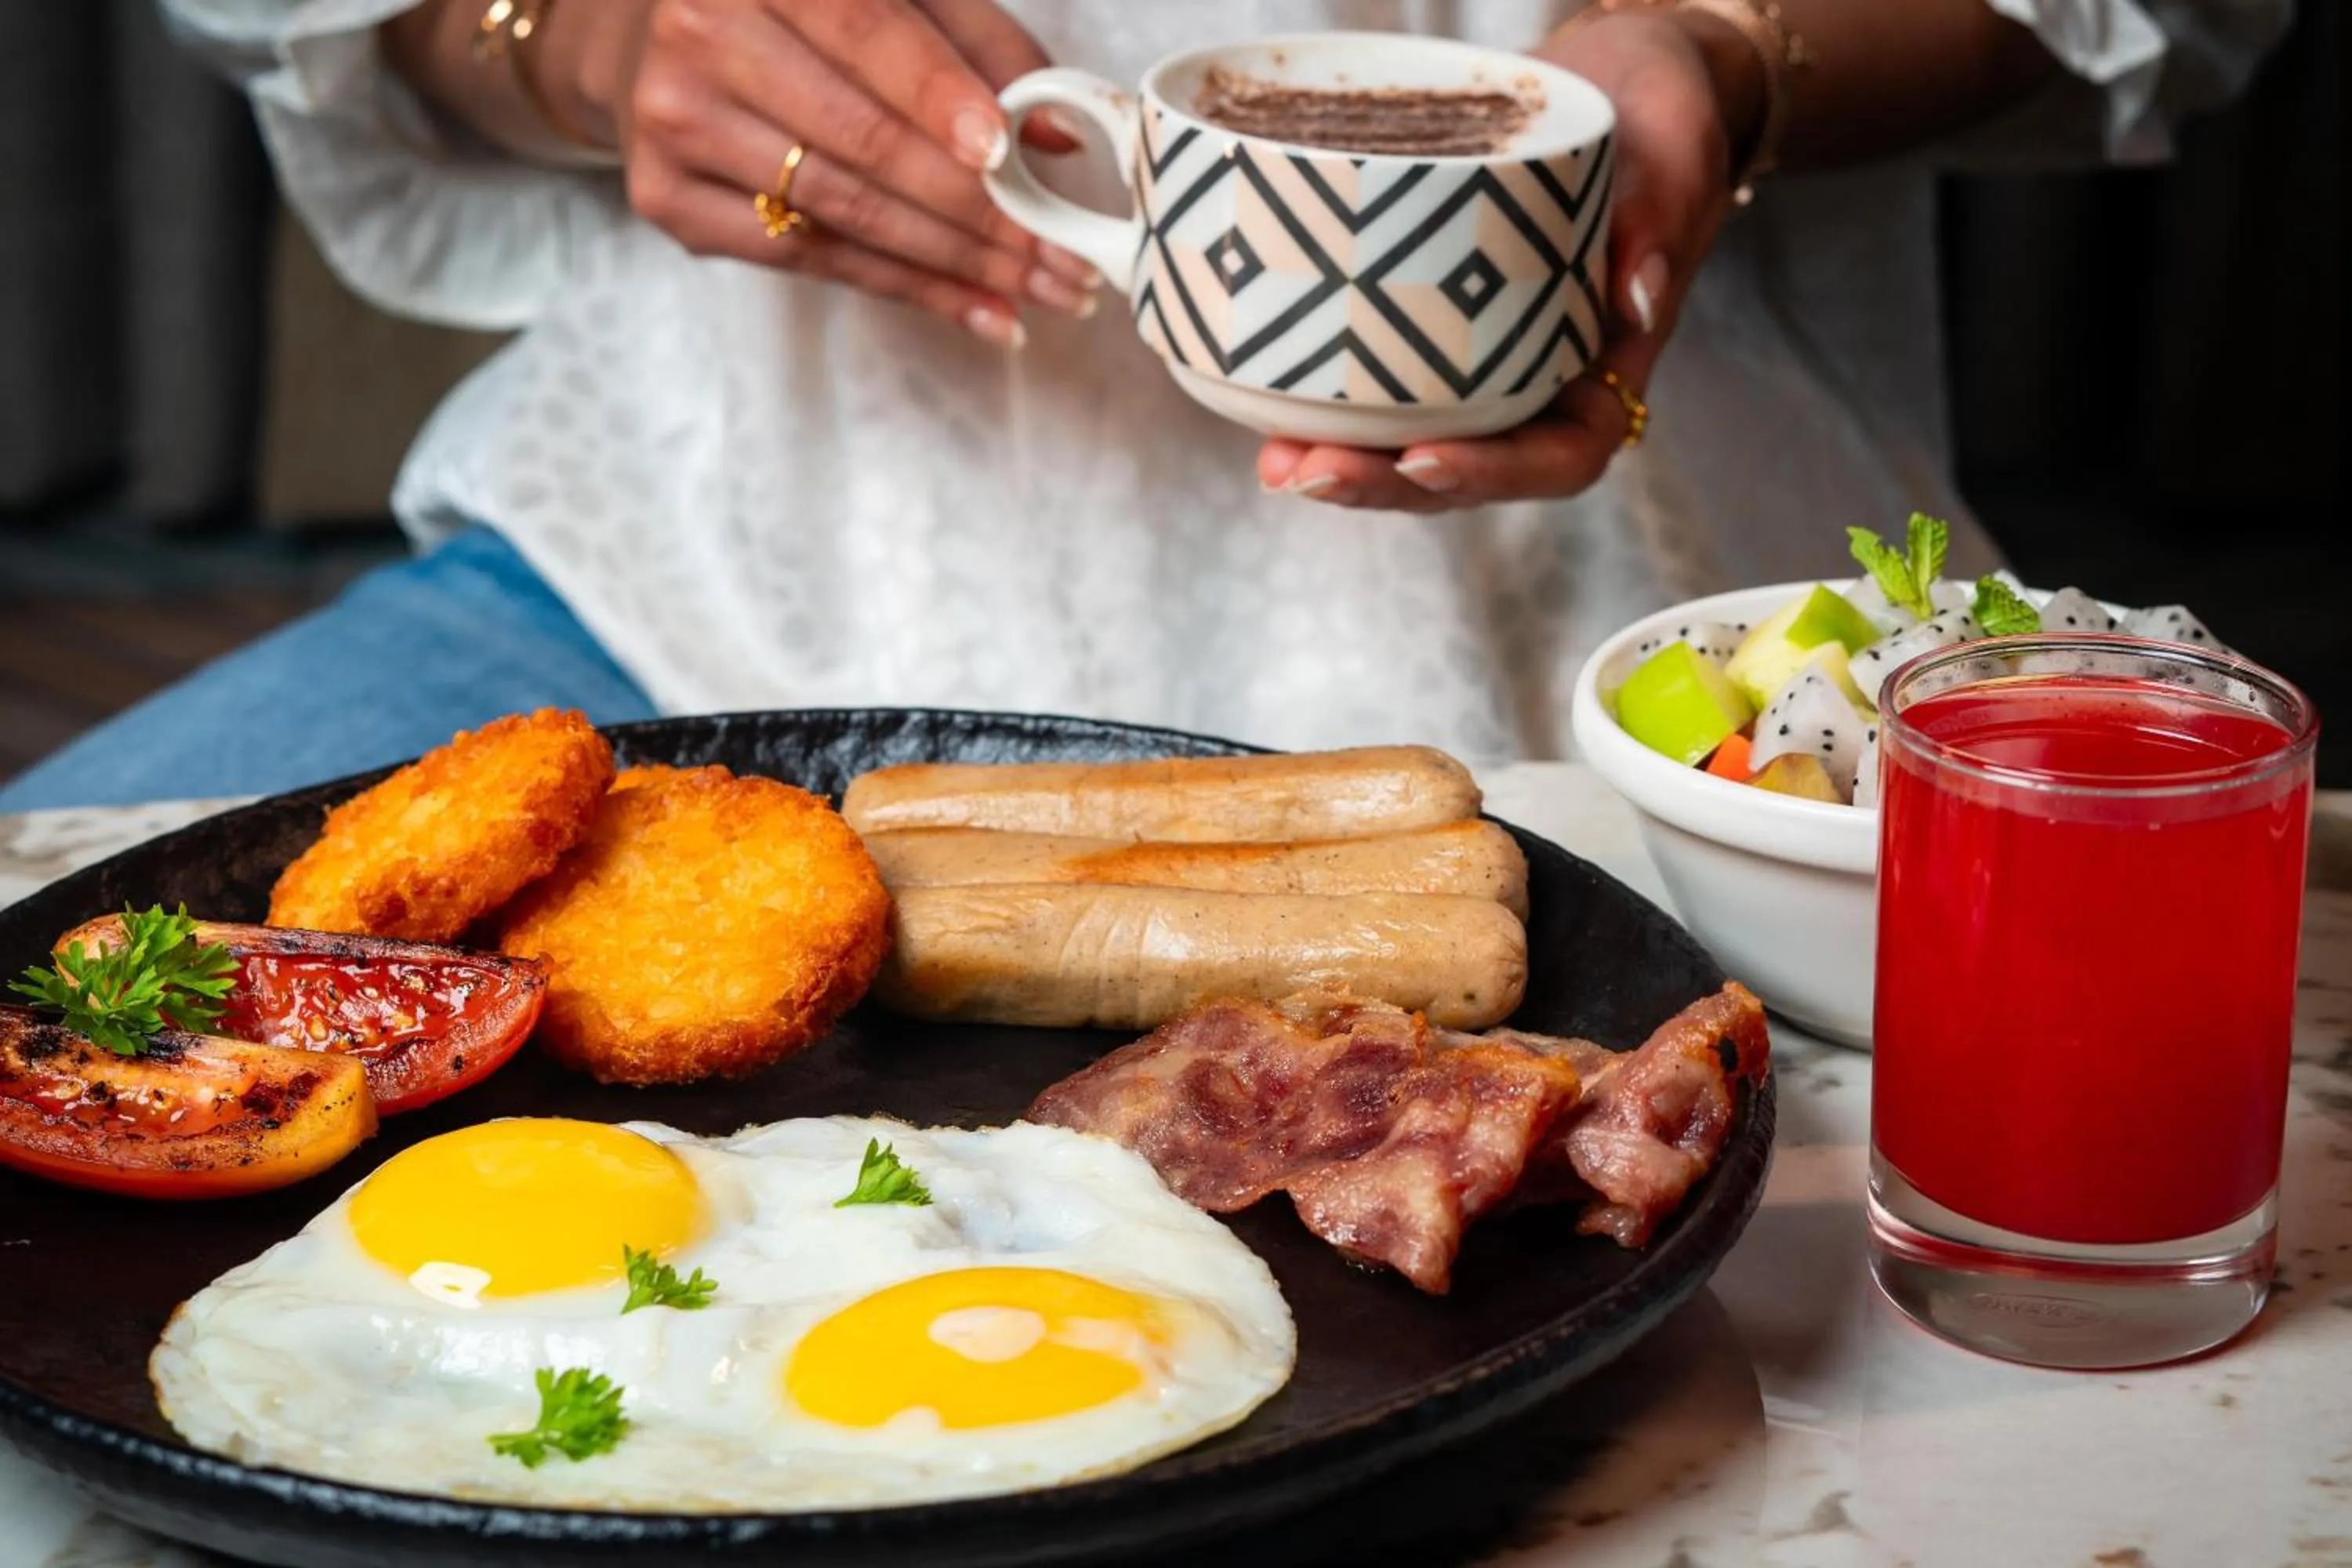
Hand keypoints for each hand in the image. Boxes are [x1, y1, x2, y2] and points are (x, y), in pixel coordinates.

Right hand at [563, 0, 1101, 344]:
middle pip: (863, 141)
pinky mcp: (668, 199)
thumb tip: (1053, 136)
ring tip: (1039, 293)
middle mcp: (705, 36)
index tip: (1008, 154)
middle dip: (979, 211)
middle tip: (1064, 259)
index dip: (938, 96)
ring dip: (955, 263)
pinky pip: (808, 257)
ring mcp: (676, 123)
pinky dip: (905, 288)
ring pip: (843, 209)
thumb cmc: (799, 12)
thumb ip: (975, 44)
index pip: (866, 33)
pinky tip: (976, 309)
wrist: (651, 41)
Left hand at [1255, 12, 1745, 511]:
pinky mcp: (1438, 332)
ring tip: (1279, 461)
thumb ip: (1661, 221)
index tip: (1424, 460)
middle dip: (1388, 485)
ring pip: (1417, 447)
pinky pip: (1389, 391)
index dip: (1493, 472)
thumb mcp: (1676, 150)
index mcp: (1610, 368)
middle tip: (1311, 471)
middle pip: (1469, 470)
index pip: (1562, 456)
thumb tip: (1632, 301)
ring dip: (1348, 464)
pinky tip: (1274, 415)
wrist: (1619, 88)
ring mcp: (1488, 366)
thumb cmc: (1658, 117)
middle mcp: (1545, 385)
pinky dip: (1333, 409)